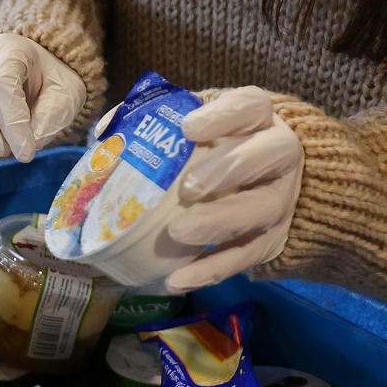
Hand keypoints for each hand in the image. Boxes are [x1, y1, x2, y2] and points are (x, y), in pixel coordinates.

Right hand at [0, 33, 86, 162]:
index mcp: (7, 50)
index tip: (25, 152)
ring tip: (2, 146)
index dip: (11, 122)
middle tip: (4, 150)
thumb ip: (53, 116)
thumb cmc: (46, 84)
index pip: (0, 83)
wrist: (26, 78)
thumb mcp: (66, 93)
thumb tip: (26, 145)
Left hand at [164, 88, 303, 292]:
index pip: (251, 106)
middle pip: (269, 155)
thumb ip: (156, 123)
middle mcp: (280, 156)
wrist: (268, 185)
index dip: (224, 115)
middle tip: (188, 188)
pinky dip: (211, 270)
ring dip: (219, 223)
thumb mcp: (196, 126)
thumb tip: (106, 131)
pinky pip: (245, 257)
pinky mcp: (273, 239)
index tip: (189, 127)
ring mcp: (280, 199)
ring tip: (178, 233)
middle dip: (228, 169)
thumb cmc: (218, 148)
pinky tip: (176, 280)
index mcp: (259, 118)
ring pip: (261, 210)